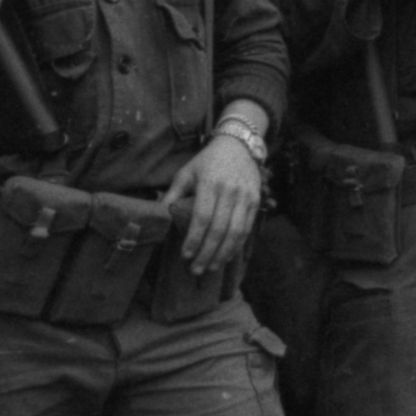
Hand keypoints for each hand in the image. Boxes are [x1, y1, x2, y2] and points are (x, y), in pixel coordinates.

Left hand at [160, 129, 264, 274]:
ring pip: (236, 232)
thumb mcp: (186, 172)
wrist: (238, 145)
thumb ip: (172, 193)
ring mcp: (245, 196)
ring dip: (223, 254)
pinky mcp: (255, 200)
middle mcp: (230, 191)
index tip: (184, 255)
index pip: (202, 217)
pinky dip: (237, 245)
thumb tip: (159, 215)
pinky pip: (247, 228)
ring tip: (211, 268)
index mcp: (210, 184)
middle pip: (219, 229)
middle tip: (196, 269)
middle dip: (207, 253)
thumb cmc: (207, 162)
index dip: (194, 239)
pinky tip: (227, 256)